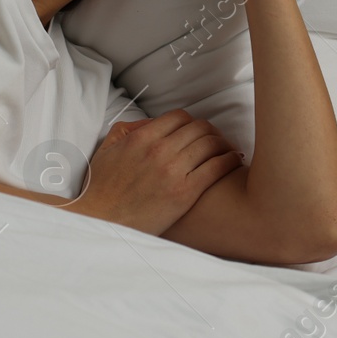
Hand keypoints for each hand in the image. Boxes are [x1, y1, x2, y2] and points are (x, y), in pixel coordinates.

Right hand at [75, 109, 242, 233]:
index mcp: (142, 138)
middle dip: (212, 131)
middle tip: (218, 139)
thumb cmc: (102, 187)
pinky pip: (217, 168)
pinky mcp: (185, 193)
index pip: (180, 117)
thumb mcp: (107, 149)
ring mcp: (173, 171)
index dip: (193, 121)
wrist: (101, 220)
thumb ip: (129, 130)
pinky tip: (235, 161)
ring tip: (230, 150)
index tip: (198, 130)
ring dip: (225, 144)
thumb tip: (153, 122)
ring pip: (211, 144)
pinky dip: (230, 160)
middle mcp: (159, 150)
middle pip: (200, 128)